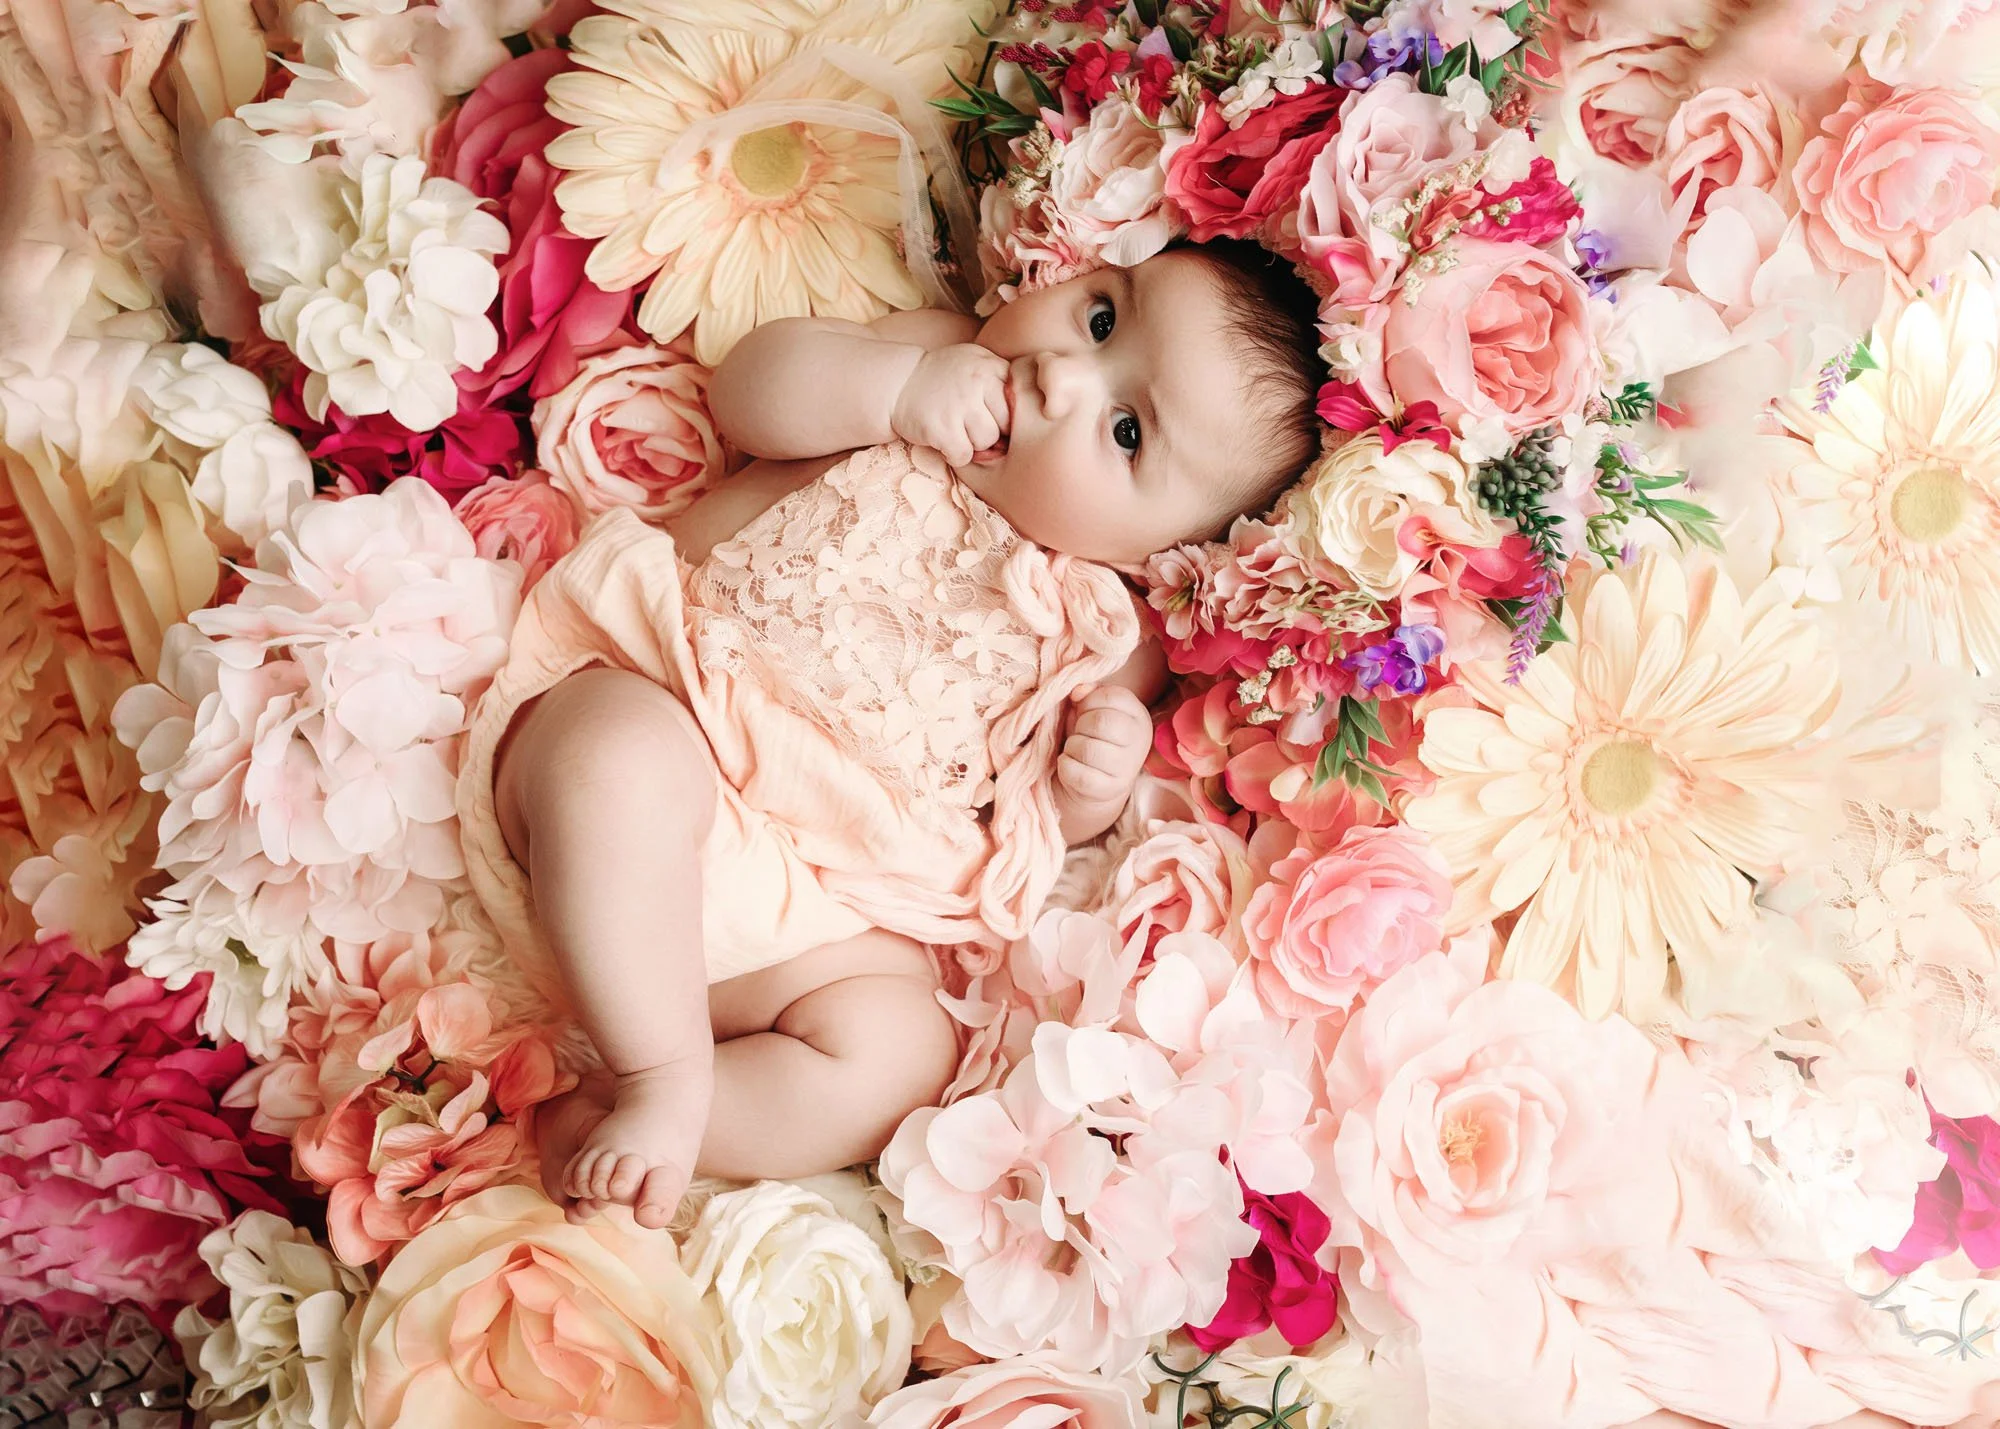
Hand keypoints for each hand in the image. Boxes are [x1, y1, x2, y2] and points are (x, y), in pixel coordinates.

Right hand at [889, 343, 1011, 468]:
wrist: (897, 383)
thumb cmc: (943, 379)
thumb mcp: (975, 363)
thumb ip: (1001, 381)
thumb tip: (1025, 425)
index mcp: (990, 365)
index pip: (1017, 404)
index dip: (1004, 417)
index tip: (988, 416)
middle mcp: (977, 380)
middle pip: (1005, 425)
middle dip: (991, 432)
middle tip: (969, 425)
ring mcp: (958, 403)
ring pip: (986, 441)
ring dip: (972, 444)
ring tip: (955, 430)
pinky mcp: (941, 426)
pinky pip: (963, 455)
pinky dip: (955, 455)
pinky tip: (944, 440)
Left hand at [1056, 684, 1152, 813]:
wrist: (1097, 783)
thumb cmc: (1093, 738)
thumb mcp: (1092, 710)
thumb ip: (1087, 694)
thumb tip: (1078, 691)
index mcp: (1138, 716)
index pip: (1112, 696)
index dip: (1090, 700)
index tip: (1085, 710)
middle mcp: (1139, 741)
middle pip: (1100, 721)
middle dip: (1080, 724)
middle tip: (1080, 732)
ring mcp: (1127, 768)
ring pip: (1087, 748)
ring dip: (1072, 747)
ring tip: (1076, 750)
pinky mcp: (1110, 790)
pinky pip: (1078, 774)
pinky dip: (1066, 766)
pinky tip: (1072, 765)